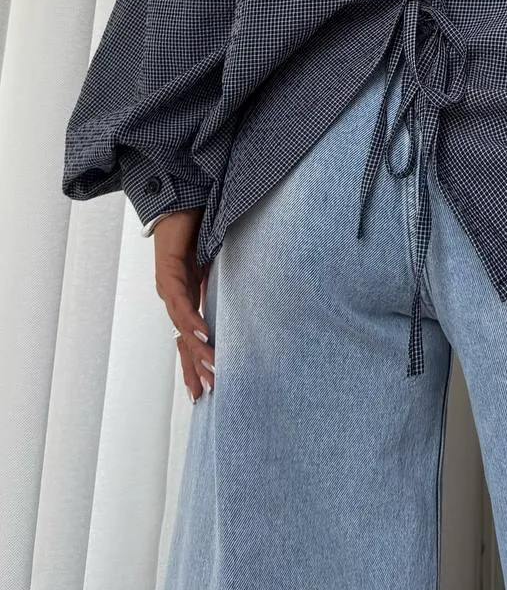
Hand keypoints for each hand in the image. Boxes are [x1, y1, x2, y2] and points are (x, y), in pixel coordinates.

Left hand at [153, 208, 214, 402]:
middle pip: (183, 341)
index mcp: (188, 297)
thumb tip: (256, 295)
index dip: (196, 363)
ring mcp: (169, 286)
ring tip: (212, 367)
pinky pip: (180, 302)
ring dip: (196, 349)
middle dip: (195, 367)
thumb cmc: (201, 226)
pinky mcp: (168, 273)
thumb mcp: (220, 263)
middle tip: (209, 392)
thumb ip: (229, 282)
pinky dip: (192, 320)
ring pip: (182, 326)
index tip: (205, 388)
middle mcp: (175, 296)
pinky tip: (203, 335)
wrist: (181, 198)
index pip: (191, 338)